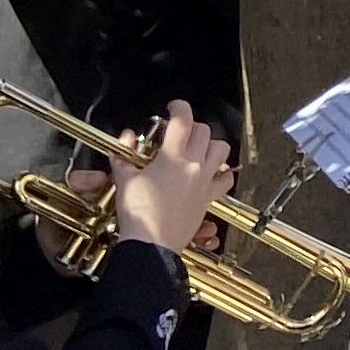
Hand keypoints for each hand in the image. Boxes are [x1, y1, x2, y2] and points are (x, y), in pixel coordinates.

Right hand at [111, 105, 233, 253]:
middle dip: (191, 126)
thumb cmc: (137, 214)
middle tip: (178, 132)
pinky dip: (223, 172)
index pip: (183, 120)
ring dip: (210, 144)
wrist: (152, 243)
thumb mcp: (123, 179)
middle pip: (204, 131)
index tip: (174, 107)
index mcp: (172, 158)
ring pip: (221, 150)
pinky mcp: (209, 198)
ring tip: (197, 148)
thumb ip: (123, 153)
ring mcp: (204, 182)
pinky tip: (211, 172)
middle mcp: (194, 166)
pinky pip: (226, 179)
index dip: (179, 106)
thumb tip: (125, 137)